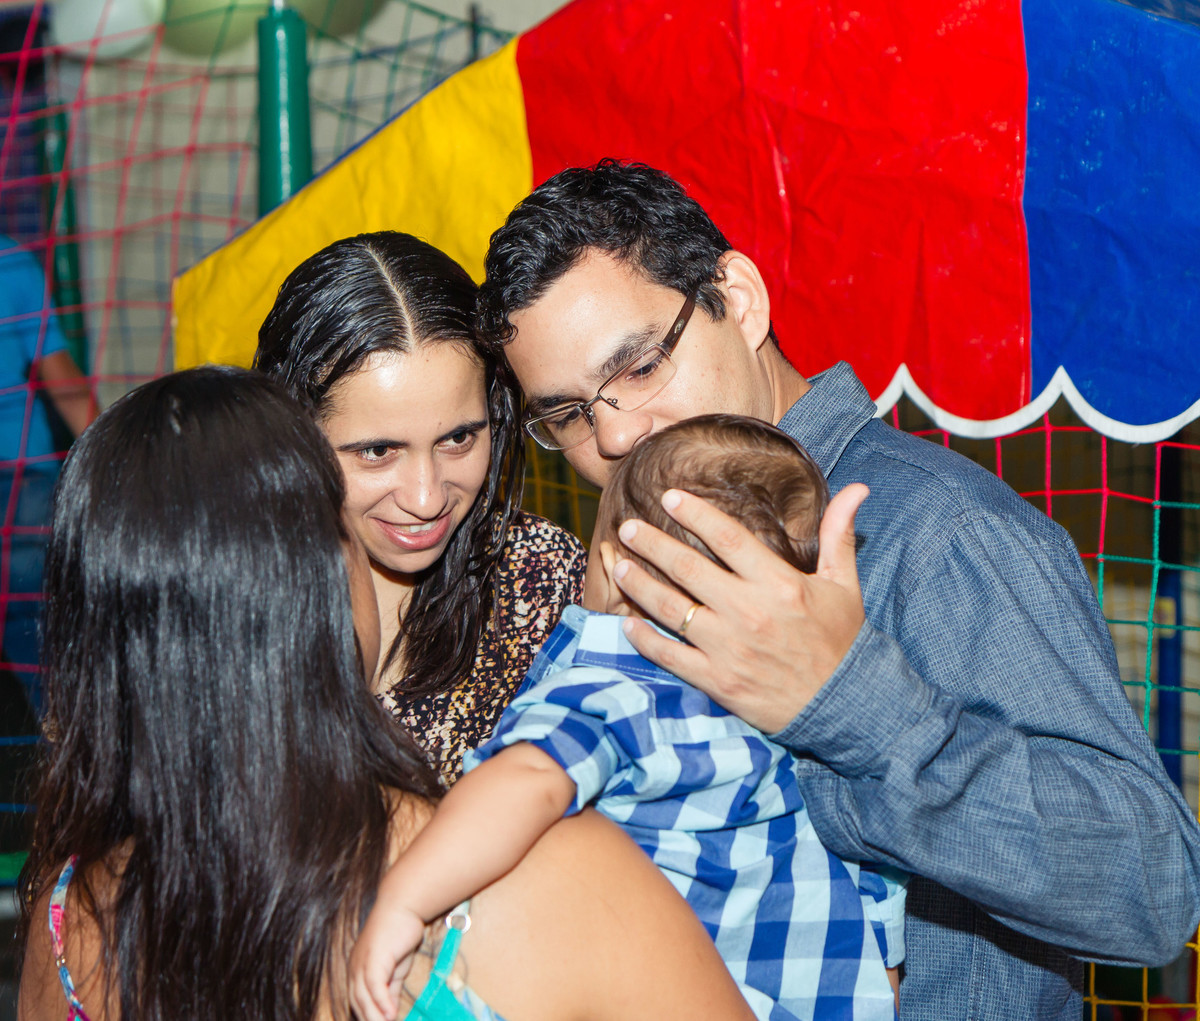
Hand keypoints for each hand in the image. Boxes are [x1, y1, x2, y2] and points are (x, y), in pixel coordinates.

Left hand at [348, 899, 425, 1020]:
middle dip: (368, 1019)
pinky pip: (374, 986)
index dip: (365, 1015)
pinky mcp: (373, 958)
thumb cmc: (399, 934)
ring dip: (374, 1016)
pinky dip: (381, 1002)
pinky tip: (391, 1014)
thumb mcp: (396, 968)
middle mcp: (354, 968)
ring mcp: (361, 963)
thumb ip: (390, 990)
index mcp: (357, 969)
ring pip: (363, 998)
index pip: (356, 1000)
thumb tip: (391, 1013)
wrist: (403, 907)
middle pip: (356, 1002)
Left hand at [613, 483, 868, 732]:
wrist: (845, 706)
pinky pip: (670, 655)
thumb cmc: (841, 641)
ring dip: (639, 584)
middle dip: (652, 543)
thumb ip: (840, 535)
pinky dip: (644, 639)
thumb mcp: (845, 585)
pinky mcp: (717, 681)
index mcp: (779, 583)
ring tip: (619, 564)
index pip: (728, 538)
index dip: (696, 513)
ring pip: (670, 609)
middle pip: (688, 568)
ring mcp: (729, 648)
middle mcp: (749, 612)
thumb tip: (857, 488)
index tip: (670, 496)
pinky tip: (627, 622)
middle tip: (628, 527)